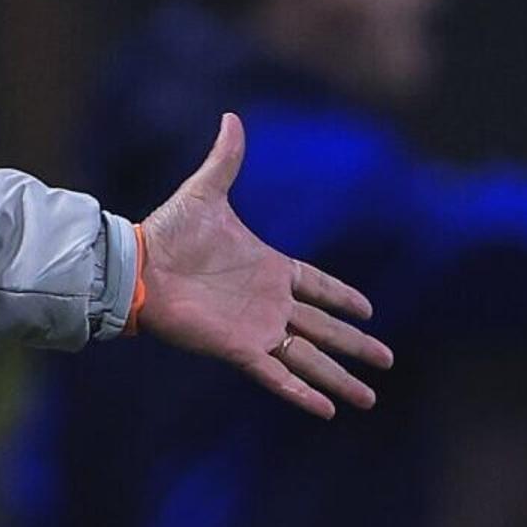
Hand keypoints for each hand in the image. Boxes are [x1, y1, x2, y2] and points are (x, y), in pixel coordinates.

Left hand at [134, 114, 388, 417]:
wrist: (138, 266)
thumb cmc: (168, 232)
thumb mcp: (205, 193)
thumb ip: (225, 159)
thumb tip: (232, 116)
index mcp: (270, 267)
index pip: (317, 285)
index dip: (342, 297)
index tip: (369, 311)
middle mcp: (270, 303)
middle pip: (325, 330)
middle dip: (356, 347)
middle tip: (388, 362)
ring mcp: (257, 328)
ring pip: (310, 359)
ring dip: (339, 378)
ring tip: (370, 399)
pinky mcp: (239, 349)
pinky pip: (278, 375)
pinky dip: (302, 392)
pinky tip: (328, 410)